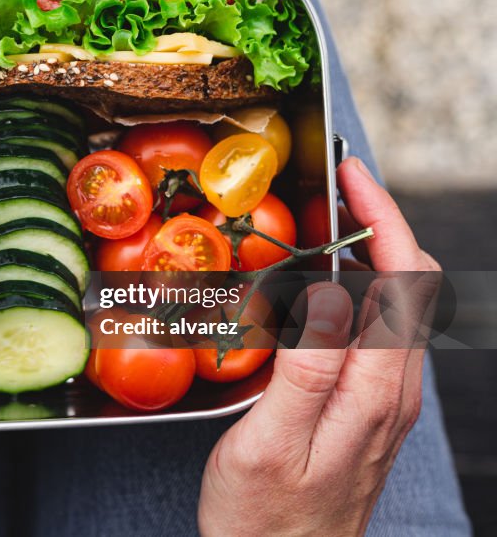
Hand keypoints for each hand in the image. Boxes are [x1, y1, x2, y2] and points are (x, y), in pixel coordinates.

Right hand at [197, 157, 438, 535]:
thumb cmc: (267, 521)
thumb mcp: (269, 445)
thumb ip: (305, 371)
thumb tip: (326, 295)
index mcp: (374, 392)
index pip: (401, 283)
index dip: (382, 220)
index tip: (352, 176)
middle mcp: (392, 391)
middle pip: (410, 285)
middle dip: (381, 223)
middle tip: (335, 189)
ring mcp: (383, 401)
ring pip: (396, 306)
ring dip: (369, 254)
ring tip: (322, 226)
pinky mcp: (365, 409)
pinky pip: (375, 331)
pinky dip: (355, 291)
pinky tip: (316, 289)